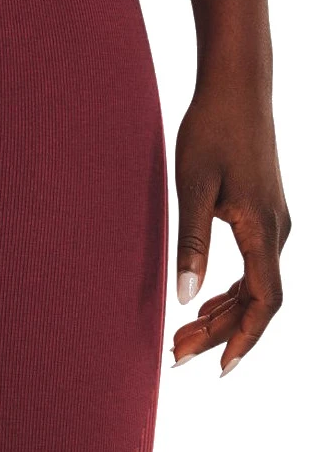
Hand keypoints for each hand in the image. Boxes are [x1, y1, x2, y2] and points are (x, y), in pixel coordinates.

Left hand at [172, 84, 290, 375]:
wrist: (237, 83)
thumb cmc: (211, 128)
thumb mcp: (193, 187)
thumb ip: (191, 244)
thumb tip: (184, 298)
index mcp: (262, 229)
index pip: (263, 302)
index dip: (243, 339)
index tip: (220, 368)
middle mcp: (276, 230)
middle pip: (256, 302)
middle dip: (217, 334)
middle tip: (175, 356)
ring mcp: (274, 223)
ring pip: (254, 287)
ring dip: (221, 315)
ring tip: (182, 339)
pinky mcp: (265, 214)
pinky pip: (254, 268)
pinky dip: (230, 293)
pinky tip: (203, 305)